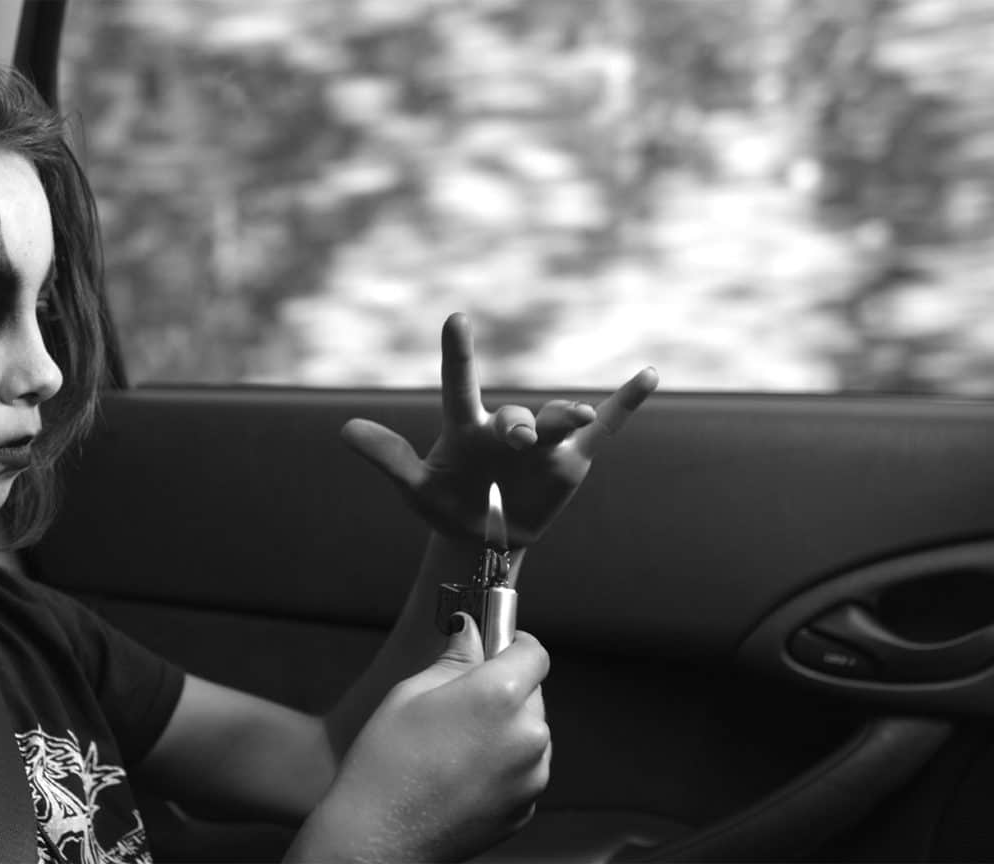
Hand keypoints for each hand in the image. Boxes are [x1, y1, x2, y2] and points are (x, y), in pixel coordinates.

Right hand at [291, 616, 550, 862]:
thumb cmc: (386, 767)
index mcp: (500, 696)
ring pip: (529, 734)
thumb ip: (454, 660)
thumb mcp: (410, 694)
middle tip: (460, 703)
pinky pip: (523, 771)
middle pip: (533, 694)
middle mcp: (527, 736)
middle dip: (504, 691)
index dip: (514, 645)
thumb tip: (472, 633)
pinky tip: (461, 774)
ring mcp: (531, 777)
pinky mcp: (525, 808)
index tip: (498, 648)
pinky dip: (503, 766)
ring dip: (506, 730)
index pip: (534, 653)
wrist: (378, 838)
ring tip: (455, 746)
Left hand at [341, 313, 657, 546]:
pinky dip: (625, 404)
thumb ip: (387, 458)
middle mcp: (505, 428)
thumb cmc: (445, 504)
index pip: (458, 386)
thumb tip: (346, 429)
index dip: (458, 354)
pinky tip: (647, 376)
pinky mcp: (572, 461)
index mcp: (464, 428)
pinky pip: (604, 429)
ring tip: (575, 415)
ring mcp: (542, 442)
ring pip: (558, 421)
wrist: (481, 538)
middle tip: (519, 436)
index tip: (457, 319)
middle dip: (518, 424)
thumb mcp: (414, 488)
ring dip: (565, 416)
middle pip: (514, 416)